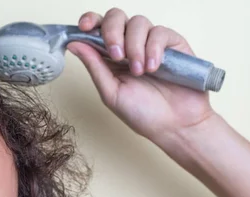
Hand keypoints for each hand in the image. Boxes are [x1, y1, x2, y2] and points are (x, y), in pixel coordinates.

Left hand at [67, 9, 216, 143]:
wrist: (175, 126)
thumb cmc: (143, 114)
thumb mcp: (111, 92)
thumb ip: (94, 66)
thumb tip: (74, 44)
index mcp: (110, 57)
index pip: (97, 28)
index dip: (90, 21)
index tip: (83, 27)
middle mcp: (130, 46)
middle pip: (116, 17)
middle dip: (112, 32)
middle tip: (117, 55)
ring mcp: (151, 43)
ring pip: (138, 22)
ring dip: (135, 46)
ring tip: (140, 71)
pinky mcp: (173, 44)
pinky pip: (160, 32)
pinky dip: (154, 48)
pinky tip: (154, 67)